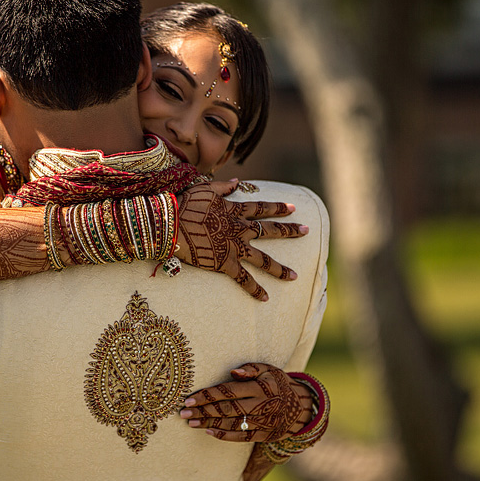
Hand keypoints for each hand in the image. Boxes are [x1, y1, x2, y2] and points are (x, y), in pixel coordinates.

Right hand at [176, 180, 307, 300]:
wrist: (172, 224)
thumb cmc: (185, 204)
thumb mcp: (205, 188)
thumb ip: (224, 186)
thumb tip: (238, 182)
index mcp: (236, 211)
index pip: (262, 208)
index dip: (279, 208)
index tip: (294, 208)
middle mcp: (240, 229)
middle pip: (270, 230)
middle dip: (290, 231)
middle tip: (307, 231)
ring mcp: (235, 247)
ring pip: (263, 260)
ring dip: (280, 269)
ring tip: (294, 276)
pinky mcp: (226, 264)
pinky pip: (244, 279)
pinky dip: (255, 289)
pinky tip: (265, 298)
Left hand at [179, 362, 313, 441]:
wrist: (302, 407)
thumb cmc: (279, 383)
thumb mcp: (270, 369)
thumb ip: (251, 368)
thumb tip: (233, 373)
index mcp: (260, 387)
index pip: (228, 391)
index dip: (207, 396)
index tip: (189, 400)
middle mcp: (261, 405)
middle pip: (227, 409)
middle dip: (203, 411)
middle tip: (183, 414)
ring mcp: (263, 422)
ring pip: (232, 424)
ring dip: (209, 423)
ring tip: (191, 423)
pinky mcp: (264, 435)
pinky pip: (242, 437)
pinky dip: (224, 435)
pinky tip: (209, 431)